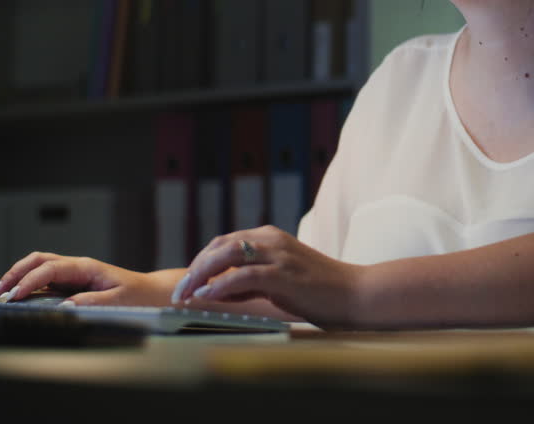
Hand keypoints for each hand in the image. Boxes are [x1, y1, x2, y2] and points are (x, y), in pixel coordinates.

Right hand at [0, 252, 175, 306]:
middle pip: (38, 260)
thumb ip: (92, 303)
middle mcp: (77, 267)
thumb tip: (66, 307)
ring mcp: (73, 274)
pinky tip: (18, 296)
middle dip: (15, 273)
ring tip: (0, 293)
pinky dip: (28, 285)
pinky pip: (45, 279)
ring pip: (39, 266)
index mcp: (86, 267)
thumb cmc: (138, 296)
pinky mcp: (73, 283)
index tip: (15, 296)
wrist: (151, 294)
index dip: (30, 281)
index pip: (50, 268)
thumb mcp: (118, 301)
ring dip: (18, 276)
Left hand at [173, 226, 364, 327]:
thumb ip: (251, 281)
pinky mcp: (283, 273)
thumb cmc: (319, 290)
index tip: (187, 281)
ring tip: (186, 294)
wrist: (355, 293)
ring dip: (201, 276)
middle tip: (179, 290)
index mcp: (270, 237)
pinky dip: (220, 286)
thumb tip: (219, 291)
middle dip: (195, 268)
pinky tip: (207, 297)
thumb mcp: (280, 280)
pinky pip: (242, 276)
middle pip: (220, 246)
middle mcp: (271, 239)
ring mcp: (278, 254)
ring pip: (227, 256)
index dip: (201, 261)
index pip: (224, 242)